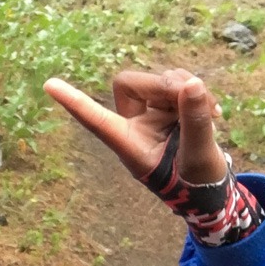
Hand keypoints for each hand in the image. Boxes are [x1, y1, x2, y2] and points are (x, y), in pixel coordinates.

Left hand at [44, 69, 227, 185]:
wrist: (207, 187)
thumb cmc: (194, 182)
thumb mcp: (199, 157)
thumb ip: (196, 122)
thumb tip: (192, 84)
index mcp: (127, 143)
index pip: (95, 119)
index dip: (75, 102)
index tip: (48, 85)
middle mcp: (133, 124)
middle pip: (132, 83)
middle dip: (165, 85)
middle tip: (194, 96)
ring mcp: (150, 113)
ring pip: (157, 78)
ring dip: (186, 86)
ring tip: (213, 113)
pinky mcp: (168, 104)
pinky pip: (177, 81)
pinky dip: (196, 90)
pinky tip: (215, 112)